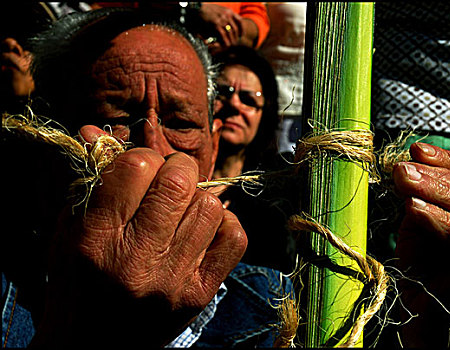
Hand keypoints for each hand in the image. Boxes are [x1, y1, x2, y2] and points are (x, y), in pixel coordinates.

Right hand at [31, 126, 247, 346]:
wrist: (94, 349)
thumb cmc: (77, 286)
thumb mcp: (69, 233)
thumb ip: (90, 184)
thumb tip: (98, 134)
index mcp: (97, 238)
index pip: (136, 166)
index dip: (141, 157)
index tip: (139, 168)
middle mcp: (138, 258)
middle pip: (179, 180)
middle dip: (175, 168)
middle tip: (166, 181)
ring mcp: (174, 279)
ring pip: (210, 205)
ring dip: (197, 198)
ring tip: (181, 210)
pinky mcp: (201, 294)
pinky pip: (235, 238)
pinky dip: (222, 225)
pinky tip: (201, 231)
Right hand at [199, 3, 242, 47]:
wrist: (198, 7)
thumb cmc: (208, 9)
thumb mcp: (220, 9)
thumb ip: (226, 15)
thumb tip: (231, 22)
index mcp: (229, 11)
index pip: (240, 20)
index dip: (242, 29)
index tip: (242, 35)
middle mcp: (227, 15)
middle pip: (235, 28)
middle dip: (236, 37)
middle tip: (235, 42)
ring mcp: (222, 19)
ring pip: (230, 32)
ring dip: (231, 40)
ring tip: (231, 45)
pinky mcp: (216, 24)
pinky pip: (223, 35)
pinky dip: (225, 41)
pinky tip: (226, 45)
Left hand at [392, 142, 449, 346]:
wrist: (429, 323)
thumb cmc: (423, 276)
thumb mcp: (418, 230)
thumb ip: (418, 202)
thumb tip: (406, 170)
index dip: (445, 159)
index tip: (415, 150)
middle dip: (432, 173)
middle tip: (401, 167)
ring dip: (432, 190)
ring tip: (404, 179)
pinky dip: (438, 220)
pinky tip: (415, 209)